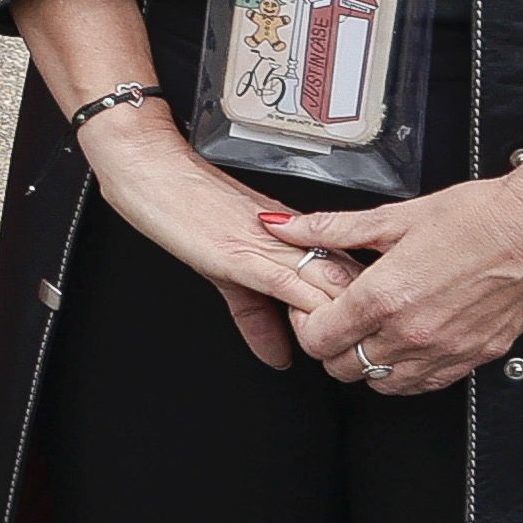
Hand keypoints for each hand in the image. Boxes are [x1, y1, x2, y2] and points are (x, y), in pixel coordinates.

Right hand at [75, 101, 361, 371]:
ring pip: (329, 282)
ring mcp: (268, 243)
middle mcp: (290, 236)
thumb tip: (280, 356)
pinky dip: (304, 310)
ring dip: (343, 319)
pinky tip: (309, 335)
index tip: (369, 334)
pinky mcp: (241, 252)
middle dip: (366, 316)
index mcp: (293, 233)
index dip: (367, 304)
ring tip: (349, 350)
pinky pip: (287, 283)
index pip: (352, 270)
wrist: (150, 166)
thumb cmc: (181, 202)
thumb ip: (256, 315)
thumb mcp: (225, 270)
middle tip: (371, 349)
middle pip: (352, 279)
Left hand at [266, 155, 522, 396]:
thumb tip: (286, 227)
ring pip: (382, 384)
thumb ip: (334, 229)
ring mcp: (447, 350)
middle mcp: (414, 333)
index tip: (311, 305)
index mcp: (387, 298)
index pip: (318, 340)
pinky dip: (407, 372)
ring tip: (373, 327)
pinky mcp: (476, 357)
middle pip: (344, 368)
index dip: (305, 323)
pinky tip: (408, 341)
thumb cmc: (482, 216)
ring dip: (368, 362)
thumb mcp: (397, 217)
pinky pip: (425, 384)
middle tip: (338, 315)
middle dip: (332, 344)